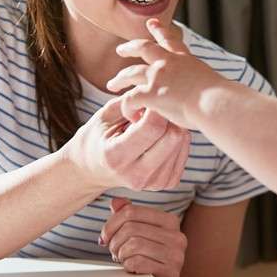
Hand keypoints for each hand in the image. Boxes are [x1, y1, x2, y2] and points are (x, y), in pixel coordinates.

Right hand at [64, 97, 189, 191]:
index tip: (151, 98)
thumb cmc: (97, 137)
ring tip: (156, 124)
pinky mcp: (164, 184)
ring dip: (173, 127)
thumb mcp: (104, 116)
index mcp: (115, 156)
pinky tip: (162, 137)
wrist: (92, 169)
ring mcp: (152, 183)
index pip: (151, 128)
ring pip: (181, 144)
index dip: (156, 107)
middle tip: (157, 109)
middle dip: (168, 116)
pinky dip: (177, 140)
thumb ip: (128, 103)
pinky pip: (183, 154)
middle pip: (172, 137)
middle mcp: (135, 175)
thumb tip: (157, 92)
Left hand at [101, 198, 186, 276]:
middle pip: (131, 227)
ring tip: (123, 260)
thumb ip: (128, 217)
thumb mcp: (138, 235)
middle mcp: (177, 236)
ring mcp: (176, 255)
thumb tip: (116, 202)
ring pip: (134, 244)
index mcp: (169, 221)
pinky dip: (128, 266)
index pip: (132, 211)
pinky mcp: (170, 273)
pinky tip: (131, 270)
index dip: (111, 224)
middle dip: (115, 241)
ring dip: (121, 254)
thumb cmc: (148, 261)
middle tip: (114, 252)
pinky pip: (137, 262)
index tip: (105, 237)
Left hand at [107, 19, 225, 128]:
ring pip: (130, 73)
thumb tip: (216, 97)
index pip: (169, 40)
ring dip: (119, 79)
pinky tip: (130, 115)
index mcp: (185, 58)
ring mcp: (157, 76)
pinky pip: (130, 99)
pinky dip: (127, 108)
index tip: (151, 22)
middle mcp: (168, 62)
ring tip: (112, 84)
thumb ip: (206, 87)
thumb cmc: (221, 98)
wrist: (216, 102)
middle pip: (143, 48)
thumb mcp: (214, 84)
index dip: (159, 30)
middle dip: (130, 47)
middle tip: (121, 49)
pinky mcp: (150, 92)